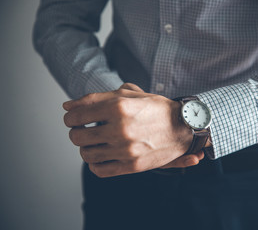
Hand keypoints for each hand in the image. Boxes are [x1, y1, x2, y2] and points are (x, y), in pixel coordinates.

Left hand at [63, 83, 204, 176]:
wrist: (183, 126)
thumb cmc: (155, 108)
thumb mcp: (129, 95)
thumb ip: (96, 98)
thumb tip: (67, 107)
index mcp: (118, 106)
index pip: (76, 115)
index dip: (70, 117)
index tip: (74, 118)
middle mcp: (120, 128)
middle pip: (77, 136)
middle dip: (77, 132)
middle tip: (84, 130)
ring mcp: (126, 149)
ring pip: (86, 154)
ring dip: (86, 147)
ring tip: (95, 142)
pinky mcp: (132, 165)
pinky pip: (100, 170)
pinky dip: (95, 163)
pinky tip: (101, 154)